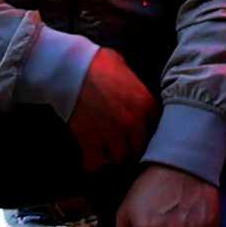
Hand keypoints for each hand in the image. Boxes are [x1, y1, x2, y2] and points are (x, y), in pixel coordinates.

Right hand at [66, 46, 158, 167]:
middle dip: (130, 145)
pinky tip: (89, 155)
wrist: (70, 69)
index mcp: (145, 103)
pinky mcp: (90, 142)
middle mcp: (133, 123)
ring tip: (104, 146)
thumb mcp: (124, 67)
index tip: (137, 129)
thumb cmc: (97, 62)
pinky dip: (91, 161)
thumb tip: (129, 88)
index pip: (155, 126)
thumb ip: (132, 84)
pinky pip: (94, 163)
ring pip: (119, 157)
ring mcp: (112, 135)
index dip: (145, 128)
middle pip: (139, 147)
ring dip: (112, 153)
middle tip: (121, 140)